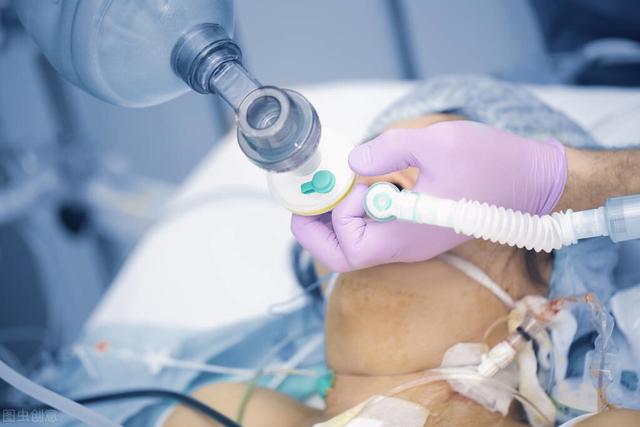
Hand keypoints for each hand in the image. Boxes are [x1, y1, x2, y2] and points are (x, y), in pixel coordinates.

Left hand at [291, 121, 566, 271]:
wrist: (530, 180)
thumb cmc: (490, 163)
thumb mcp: (437, 144)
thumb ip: (388, 149)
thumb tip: (352, 161)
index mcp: (407, 234)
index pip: (352, 250)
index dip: (339, 219)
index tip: (350, 183)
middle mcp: (405, 245)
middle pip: (347, 257)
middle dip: (317, 233)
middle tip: (305, 200)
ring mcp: (411, 238)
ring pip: (359, 245)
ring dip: (335, 220)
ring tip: (328, 186)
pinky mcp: (417, 227)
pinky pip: (375, 230)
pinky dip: (356, 212)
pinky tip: (358, 184)